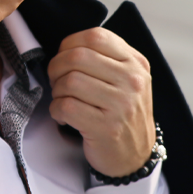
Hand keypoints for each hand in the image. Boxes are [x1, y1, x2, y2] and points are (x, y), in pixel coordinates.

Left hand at [47, 27, 154, 177]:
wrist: (135, 157)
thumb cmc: (122, 114)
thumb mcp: (127, 80)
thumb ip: (106, 58)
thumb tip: (68, 46)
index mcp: (135, 63)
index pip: (95, 36)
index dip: (69, 44)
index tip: (64, 58)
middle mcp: (132, 81)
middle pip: (77, 57)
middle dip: (57, 68)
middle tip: (57, 81)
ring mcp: (121, 104)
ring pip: (70, 81)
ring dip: (57, 91)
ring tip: (63, 100)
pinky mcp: (106, 127)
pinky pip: (66, 107)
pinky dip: (57, 111)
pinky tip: (64, 117)